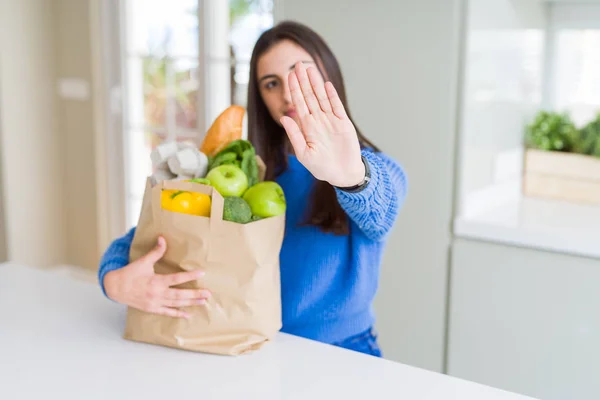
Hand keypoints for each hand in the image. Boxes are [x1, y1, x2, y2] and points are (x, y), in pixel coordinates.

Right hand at [104, 236, 209, 318]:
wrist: (115, 288)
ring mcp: (155, 303)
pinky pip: (167, 312)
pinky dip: (177, 314)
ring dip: (190, 303)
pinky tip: (188, 314)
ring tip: (203, 302)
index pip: (176, 279)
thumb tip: (162, 238)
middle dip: (195, 294)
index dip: (190, 276)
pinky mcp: (152, 309)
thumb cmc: (130, 273)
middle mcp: (157, 293)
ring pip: (176, 304)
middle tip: (208, 293)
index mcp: (156, 281)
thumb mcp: (143, 261)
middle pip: (180, 294)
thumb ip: (155, 252)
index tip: (202, 273)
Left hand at [280, 62, 364, 187]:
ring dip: (316, 83)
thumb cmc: (321, 167)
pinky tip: (326, 84)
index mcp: (307, 127)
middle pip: (309, 96)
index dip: (294, 89)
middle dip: (303, 80)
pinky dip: (331, 96)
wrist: (342, 174)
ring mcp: (331, 120)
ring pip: (322, 97)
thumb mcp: (304, 154)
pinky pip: (336, 106)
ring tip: (310, 68)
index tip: (289, 76)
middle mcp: (318, 120)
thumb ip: (295, 135)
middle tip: (298, 64)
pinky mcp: (343, 123)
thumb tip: (284, 118)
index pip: (299, 104)